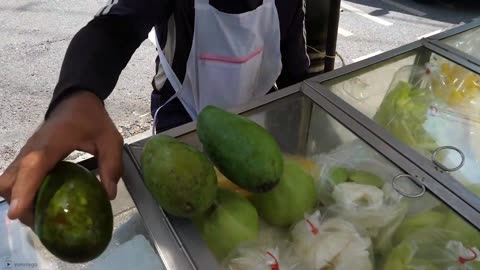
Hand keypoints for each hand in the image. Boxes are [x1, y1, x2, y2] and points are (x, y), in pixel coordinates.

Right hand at [0, 91, 122, 226]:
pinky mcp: (28, 157)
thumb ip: (111, 166)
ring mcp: (26, 153)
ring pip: (8, 180)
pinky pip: (16, 177)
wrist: (77, 100)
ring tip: (41, 214)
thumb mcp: (110, 140)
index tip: (16, 213)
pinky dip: (22, 191)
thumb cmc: (92, 119)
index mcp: (50, 146)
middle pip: (8, 181)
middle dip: (17, 202)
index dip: (23, 192)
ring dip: (17, 199)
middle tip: (39, 219)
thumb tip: (108, 195)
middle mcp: (31, 151)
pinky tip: (41, 201)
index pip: (31, 169)